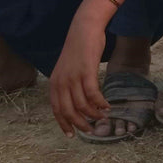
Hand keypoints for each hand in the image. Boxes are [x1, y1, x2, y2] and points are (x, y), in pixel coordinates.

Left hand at [49, 11, 109, 136]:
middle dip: (80, 123)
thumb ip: (68, 84)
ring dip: (94, 114)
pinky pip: (93, 94)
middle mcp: (61, 82)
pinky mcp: (86, 72)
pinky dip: (100, 103)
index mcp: (55, 83)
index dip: (64, 124)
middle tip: (91, 130)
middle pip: (69, 111)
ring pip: (82, 104)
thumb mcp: (68, 68)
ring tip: (103, 117)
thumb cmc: (79, 48)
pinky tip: (107, 106)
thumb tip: (75, 101)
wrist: (84, 28)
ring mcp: (73, 77)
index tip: (72, 134)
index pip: (57, 110)